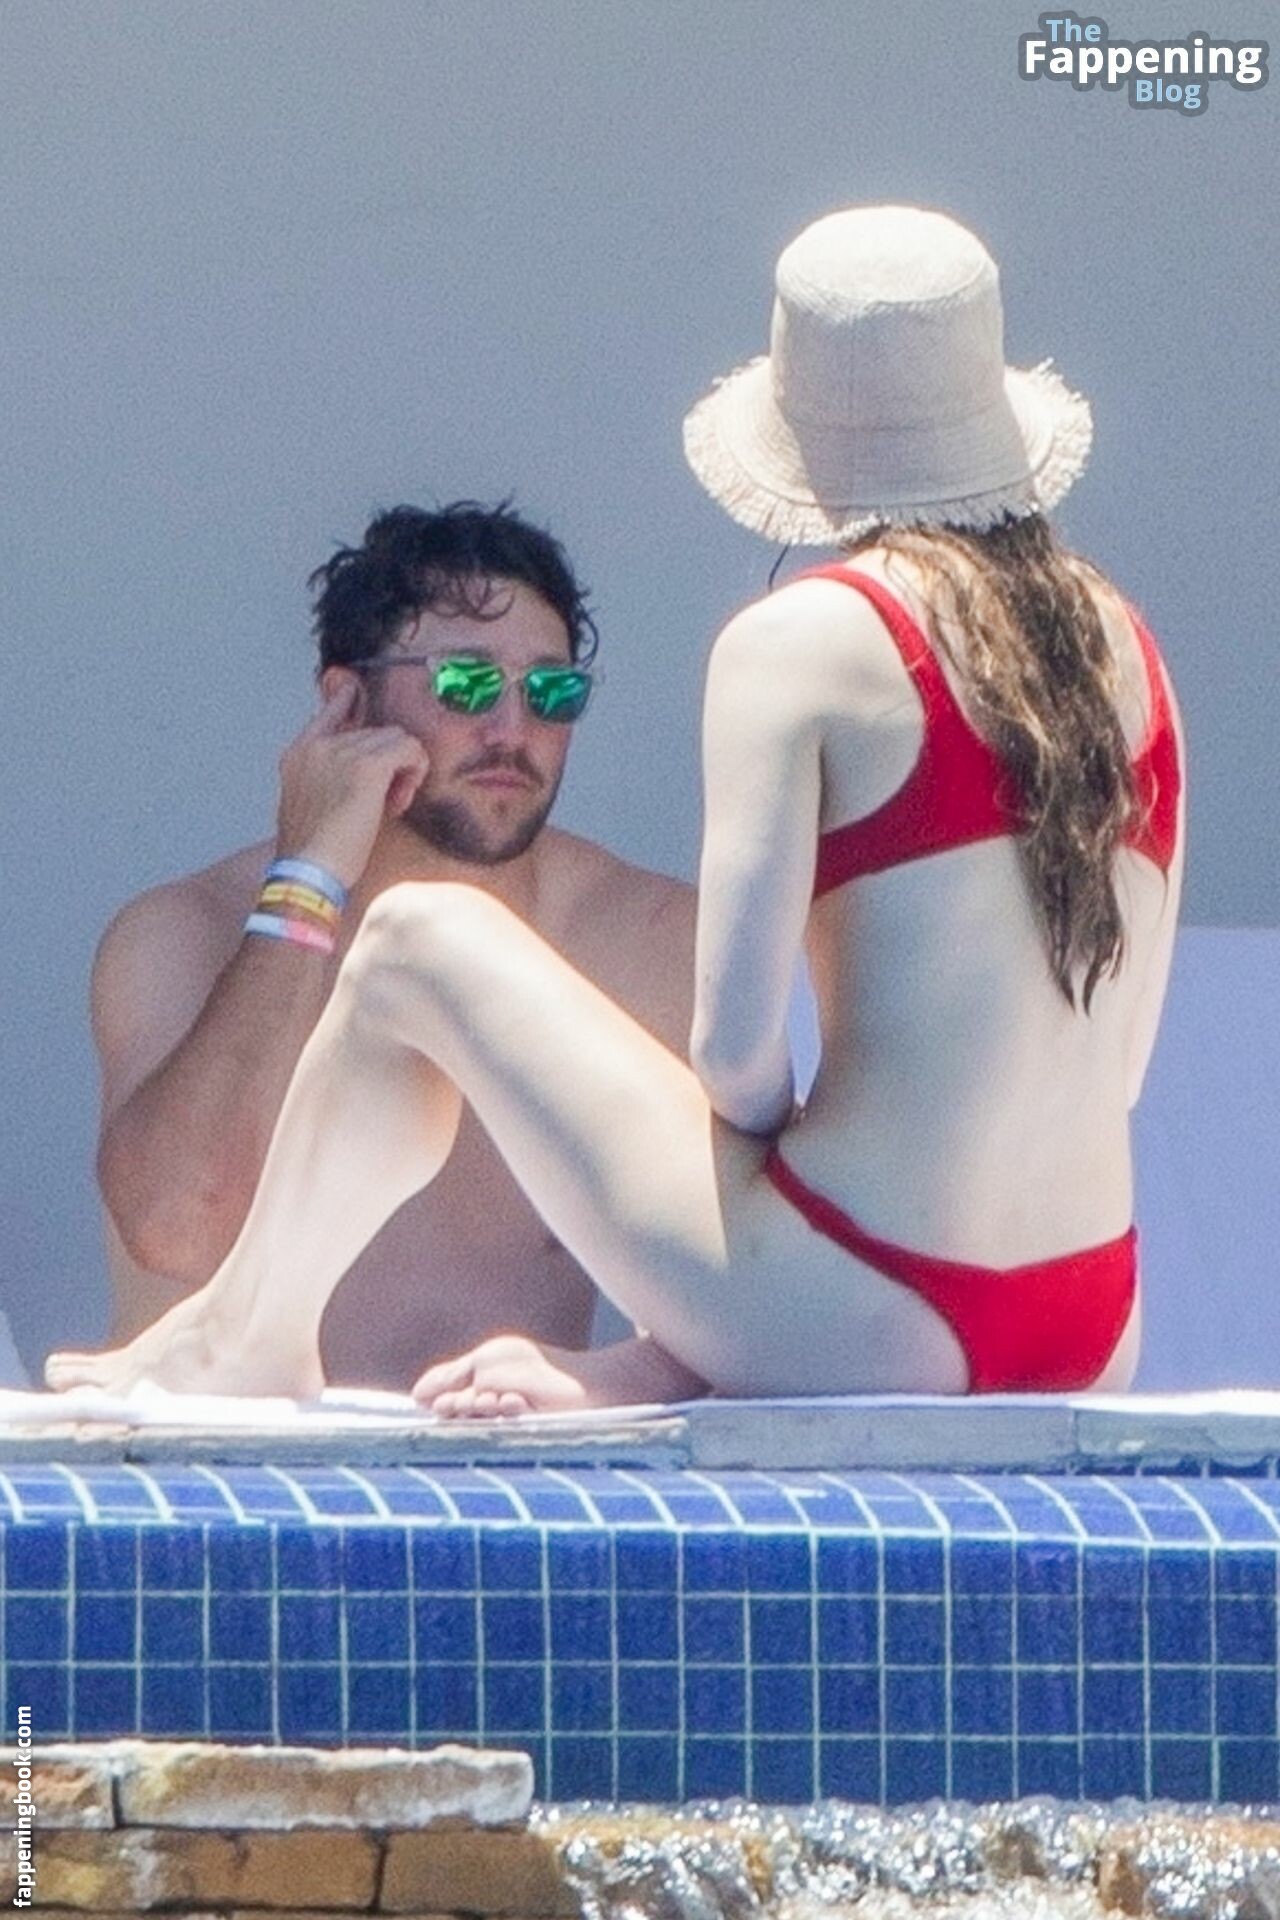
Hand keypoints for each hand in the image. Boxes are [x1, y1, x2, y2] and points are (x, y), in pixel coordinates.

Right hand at [275, 680, 429, 888]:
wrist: (307, 872)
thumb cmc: (313, 852)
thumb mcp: (312, 805)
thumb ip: (331, 780)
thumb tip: (373, 772)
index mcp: (299, 754)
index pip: (329, 709)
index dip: (346, 697)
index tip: (352, 687)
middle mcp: (319, 746)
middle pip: (374, 731)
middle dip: (388, 762)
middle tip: (388, 799)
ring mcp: (342, 752)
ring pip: (396, 738)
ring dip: (403, 770)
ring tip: (391, 804)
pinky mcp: (367, 767)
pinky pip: (409, 750)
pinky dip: (415, 771)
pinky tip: (402, 798)